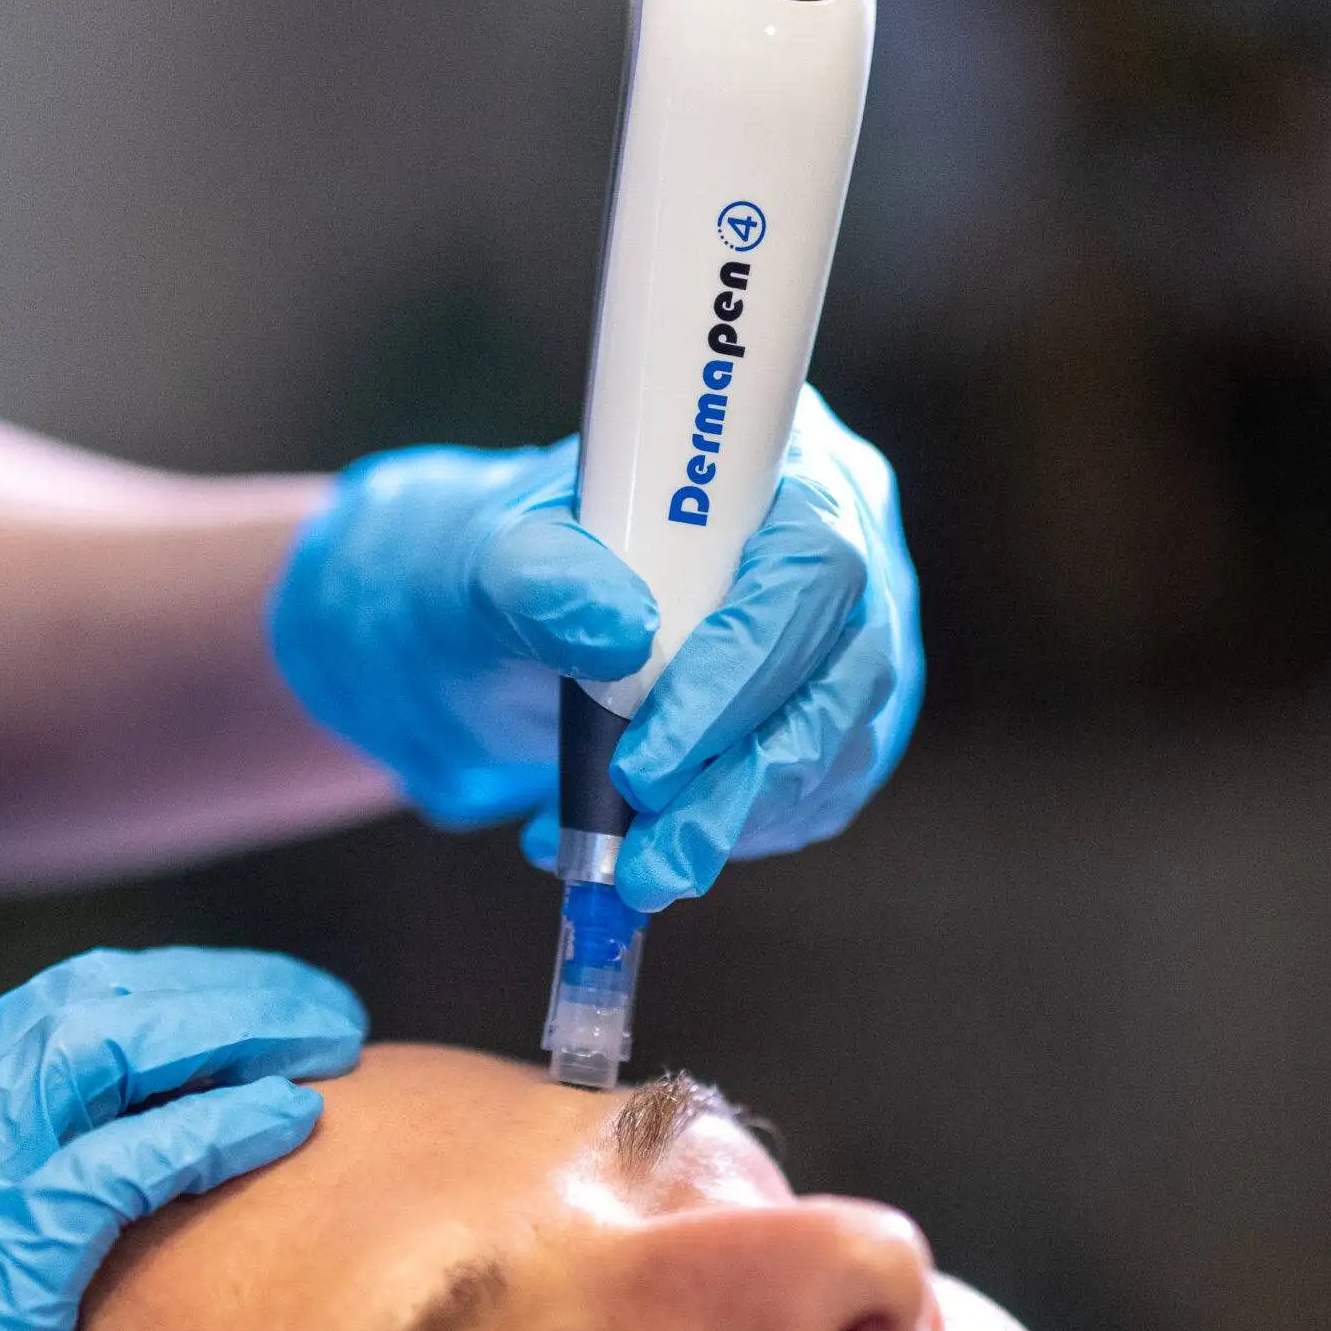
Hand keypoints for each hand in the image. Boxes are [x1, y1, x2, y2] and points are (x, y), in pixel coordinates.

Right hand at [0, 947, 364, 1330]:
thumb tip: (91, 1201)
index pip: (53, 1013)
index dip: (167, 994)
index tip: (252, 1005)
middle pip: (94, 1002)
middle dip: (218, 991)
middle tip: (317, 1005)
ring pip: (113, 1046)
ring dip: (235, 1027)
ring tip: (328, 1038)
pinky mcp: (3, 1258)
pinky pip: (130, 1160)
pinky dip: (220, 1124)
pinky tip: (292, 1116)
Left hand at [269, 385, 922, 910]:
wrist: (496, 637)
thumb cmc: (500, 575)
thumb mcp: (483, 565)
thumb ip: (537, 579)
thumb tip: (615, 626)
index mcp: (769, 460)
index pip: (810, 562)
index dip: (744, 667)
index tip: (646, 761)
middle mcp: (838, 540)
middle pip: (843, 672)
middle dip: (740, 780)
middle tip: (647, 860)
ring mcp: (847, 635)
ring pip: (835, 746)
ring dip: (732, 824)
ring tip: (632, 870)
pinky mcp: (836, 715)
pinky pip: (816, 792)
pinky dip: (731, 834)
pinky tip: (649, 845)